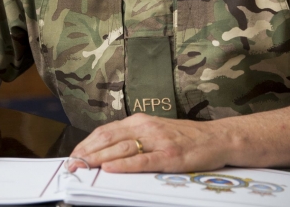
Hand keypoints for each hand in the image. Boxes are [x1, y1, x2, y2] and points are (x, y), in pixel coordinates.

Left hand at [68, 113, 227, 172]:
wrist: (217, 138)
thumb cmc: (186, 138)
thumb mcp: (156, 131)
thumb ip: (134, 138)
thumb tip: (107, 152)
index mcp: (140, 120)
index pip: (105, 131)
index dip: (86, 143)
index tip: (73, 155)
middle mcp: (146, 127)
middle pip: (109, 139)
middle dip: (87, 153)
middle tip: (71, 165)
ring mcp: (158, 141)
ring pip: (121, 149)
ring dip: (99, 159)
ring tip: (83, 167)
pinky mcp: (169, 156)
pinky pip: (142, 160)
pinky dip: (123, 165)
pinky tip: (110, 169)